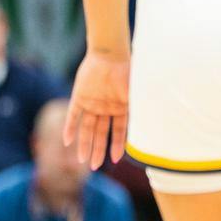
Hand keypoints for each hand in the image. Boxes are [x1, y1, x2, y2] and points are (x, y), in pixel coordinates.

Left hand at [65, 48, 130, 168]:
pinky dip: (70, 128)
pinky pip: (73, 115)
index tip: (114, 159)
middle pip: (101, 133)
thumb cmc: (128, 71)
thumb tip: (153, 129)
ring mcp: (92, 103)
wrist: (110, 53)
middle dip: (98, 150)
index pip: (119, 131)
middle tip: (94, 167)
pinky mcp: (79, 96)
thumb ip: (142, 110)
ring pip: (87, 128)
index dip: (117, 145)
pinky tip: (67, 142)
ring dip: (84, 143)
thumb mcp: (137, 93)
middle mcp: (107, 108)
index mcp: (122, 107)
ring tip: (81, 160)